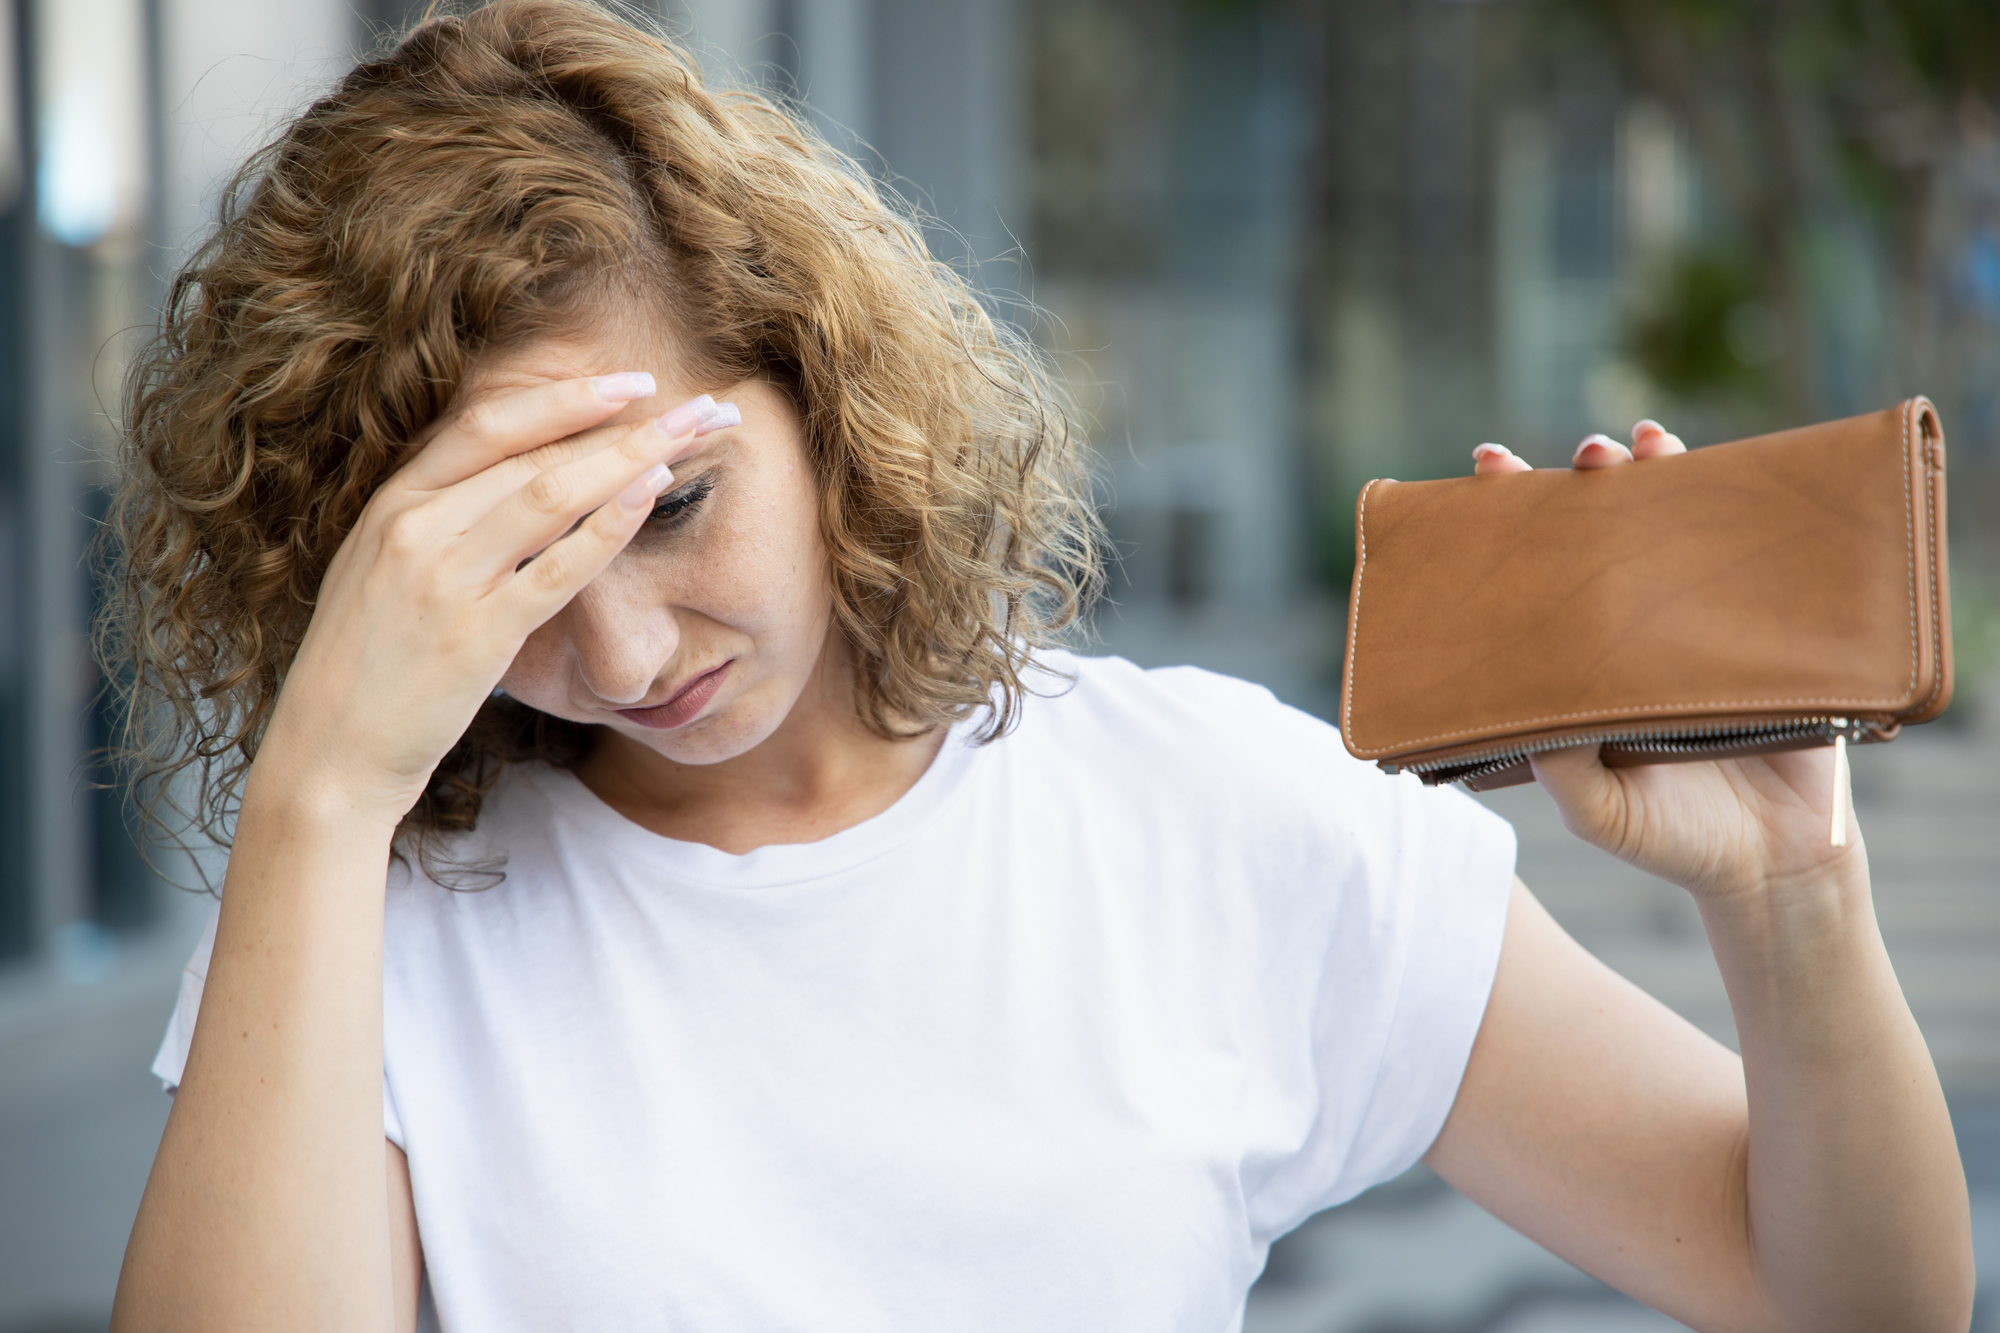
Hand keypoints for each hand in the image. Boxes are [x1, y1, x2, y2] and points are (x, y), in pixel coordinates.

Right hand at [251, 375, 732, 826]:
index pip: (488, 424)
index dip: (566, 396)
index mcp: (392, 504)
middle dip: (623, 422)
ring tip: (692, 437)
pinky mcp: (474, 636)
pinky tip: (652, 496)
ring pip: (550, 494)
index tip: (631, 382)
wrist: (329, 754)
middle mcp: (413, 526)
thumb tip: (520, 483)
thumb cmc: (369, 668)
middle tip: (696, 404)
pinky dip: (609, 526)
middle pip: (534, 452)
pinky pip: (556, 569)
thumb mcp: (386, 573)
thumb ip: (441, 522)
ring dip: (630, 458)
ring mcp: (443, 579)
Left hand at [1466, 420, 1858, 903]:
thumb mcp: (1599, 812)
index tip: (1486, 473)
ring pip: (1666, 528)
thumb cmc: (1673, 839)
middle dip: (1578, 482)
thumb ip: (1564, 768)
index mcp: (1577, 664)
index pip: (1532, 580)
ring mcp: (1693, 621)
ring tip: (1632, 445)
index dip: (1507, 528)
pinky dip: (1726, 502)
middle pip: (1595, 536)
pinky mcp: (1761, 625)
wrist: (1777, 865)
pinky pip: (1741, 553)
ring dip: (1650, 474)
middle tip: (1566, 456)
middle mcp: (1629, 631)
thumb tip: (1529, 709)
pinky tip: (1707, 468)